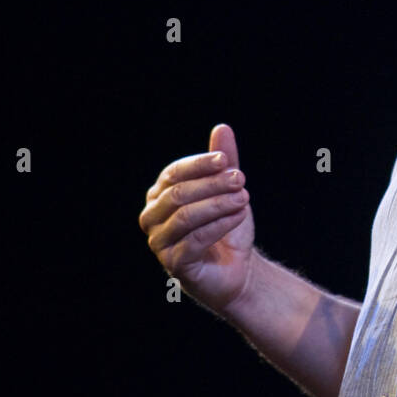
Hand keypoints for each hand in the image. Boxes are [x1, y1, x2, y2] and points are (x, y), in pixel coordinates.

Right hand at [139, 123, 255, 315]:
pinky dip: (219, 224)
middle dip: (211, 184)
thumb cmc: (227, 227)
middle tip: (241, 178)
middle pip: (178, 194)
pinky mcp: (174, 265)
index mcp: (159, 196)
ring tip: (244, 197)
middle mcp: (152, 218)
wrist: (238, 269)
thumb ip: (223, 162)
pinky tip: (240, 215)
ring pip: (185, 217)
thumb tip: (222, 128)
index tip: (226, 160)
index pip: (173, 173)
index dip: (199, 164)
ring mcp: (160, 243)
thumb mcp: (228, 190)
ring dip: (217, 203)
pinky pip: (195, 240)